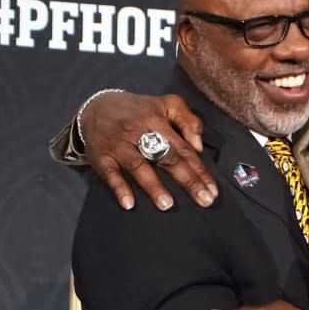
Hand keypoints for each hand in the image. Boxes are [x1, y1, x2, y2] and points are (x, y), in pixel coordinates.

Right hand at [80, 90, 217, 210]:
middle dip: (187, 180)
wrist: (96, 107)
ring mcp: (119, 145)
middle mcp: (138, 131)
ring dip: (153, 186)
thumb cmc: (139, 111)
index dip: (199, 170)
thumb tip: (198, 147)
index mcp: (158, 120)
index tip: (212, 189)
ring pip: (138, 165)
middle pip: (166, 158)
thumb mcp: (166, 104)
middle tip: (203, 199)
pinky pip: (110, 173)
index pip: (183, 148)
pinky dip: (118, 187)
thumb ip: (188, 120)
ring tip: (167, 205)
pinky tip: (129, 203)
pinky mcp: (101, 156)